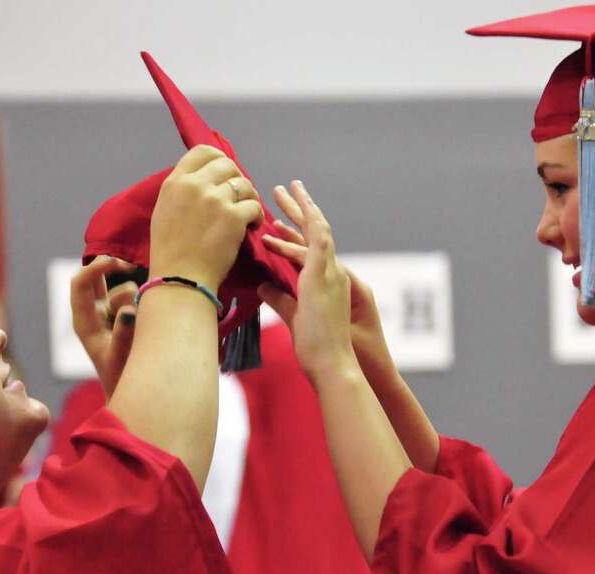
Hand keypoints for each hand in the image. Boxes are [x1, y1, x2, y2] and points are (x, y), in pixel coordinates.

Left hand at [70, 256, 139, 396]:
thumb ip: (123, 334)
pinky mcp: (125, 316)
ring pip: (124, 289)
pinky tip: (148, 318)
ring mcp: (109, 314)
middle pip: (94, 275)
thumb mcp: (120, 360)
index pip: (80, 284)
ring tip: (144, 324)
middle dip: (112, 266)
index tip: (117, 264)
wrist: (130, 393)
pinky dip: (143, 301)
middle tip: (130, 266)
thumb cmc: (121, 380)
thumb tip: (129, 311)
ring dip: (136, 297)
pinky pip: (136, 298)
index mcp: (83, 322)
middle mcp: (93, 314)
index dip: (95, 268)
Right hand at [149, 145, 263, 290]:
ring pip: (244, 184)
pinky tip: (252, 225)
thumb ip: (183, 190)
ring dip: (249, 197)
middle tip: (238, 196)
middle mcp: (195, 185)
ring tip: (246, 213)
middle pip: (227, 164)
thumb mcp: (165, 210)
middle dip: (237, 178)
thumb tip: (203, 179)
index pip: (202, 151)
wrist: (180, 279)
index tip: (224, 172)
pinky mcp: (233, 217)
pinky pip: (254, 205)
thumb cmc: (169, 251)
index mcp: (176, 182)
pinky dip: (256, 215)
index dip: (218, 158)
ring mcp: (215, 200)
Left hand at [255, 181, 357, 382]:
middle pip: (315, 232)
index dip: (296, 230)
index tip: (279, 216)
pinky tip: (287, 216)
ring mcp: (331, 273)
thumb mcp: (292, 315)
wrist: (332, 363)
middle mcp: (332, 273)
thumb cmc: (316, 348)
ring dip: (300, 208)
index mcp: (326, 282)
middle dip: (298, 209)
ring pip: (317, 230)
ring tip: (282, 190)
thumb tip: (262, 284)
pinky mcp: (324, 278)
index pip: (311, 248)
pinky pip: (316, 243)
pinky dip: (303, 227)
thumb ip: (279, 297)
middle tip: (282, 189)